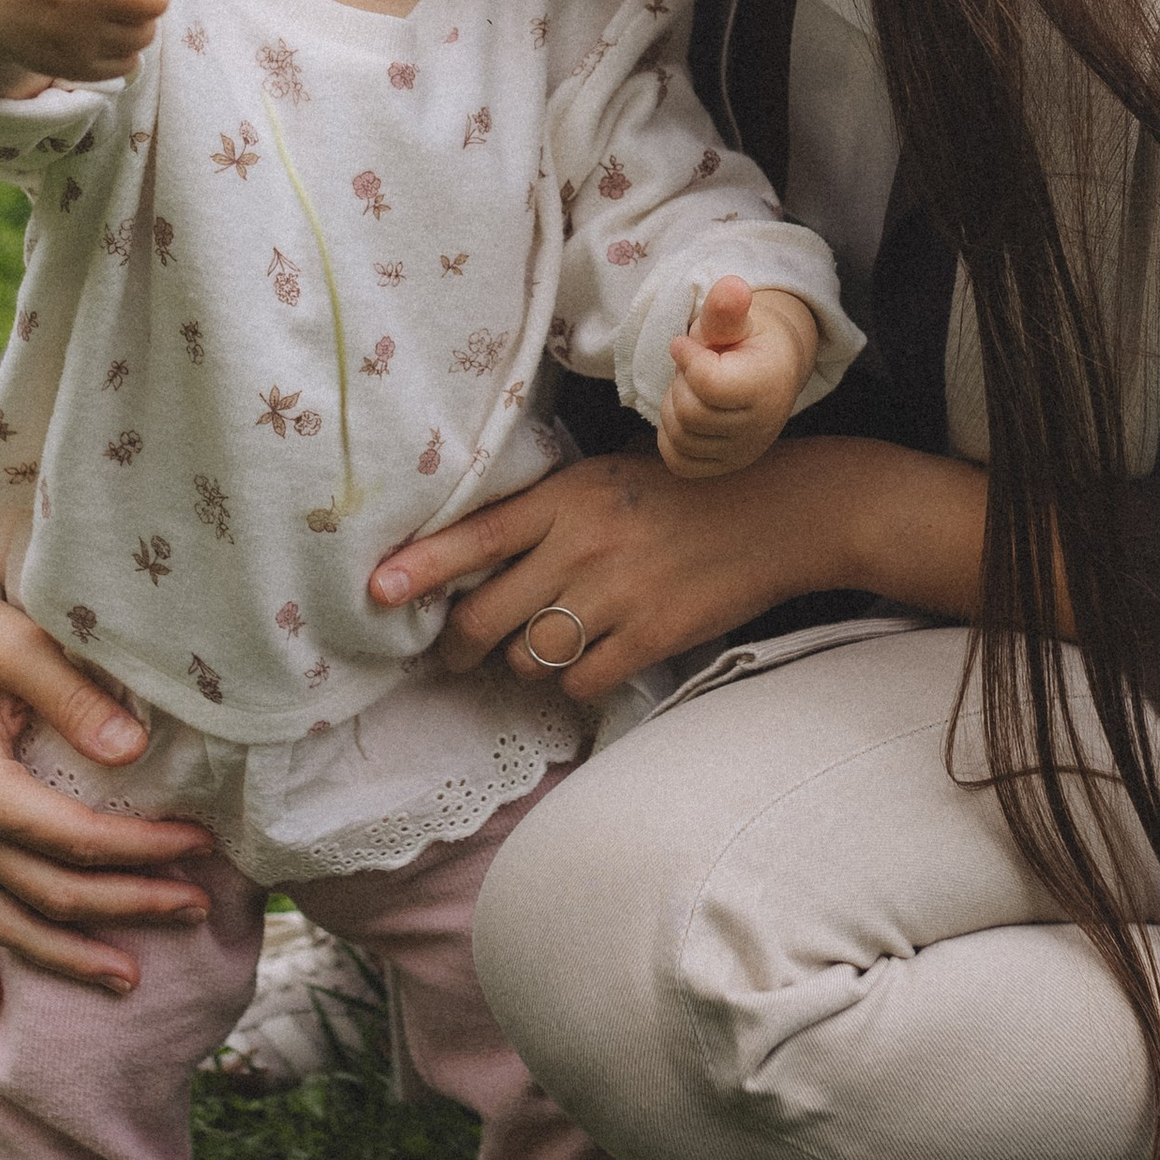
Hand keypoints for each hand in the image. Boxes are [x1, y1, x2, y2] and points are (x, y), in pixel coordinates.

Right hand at [0, 487, 214, 1002]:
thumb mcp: (22, 645)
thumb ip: (74, 698)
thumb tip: (132, 752)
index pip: (75, 839)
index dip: (141, 850)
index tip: (202, 845)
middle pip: (51, 890)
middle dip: (127, 906)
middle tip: (199, 910)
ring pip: (8, 918)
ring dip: (65, 955)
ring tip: (130, 981)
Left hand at [364, 433, 989, 709]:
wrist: (780, 509)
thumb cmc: (686, 488)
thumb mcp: (608, 477)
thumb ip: (548, 511)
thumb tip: (481, 556)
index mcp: (565, 497)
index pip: (473, 538)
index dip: (420, 571)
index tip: (379, 593)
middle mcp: (581, 546)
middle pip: (485, 618)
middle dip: (459, 644)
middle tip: (457, 650)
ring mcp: (616, 597)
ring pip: (529, 658)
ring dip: (523, 662)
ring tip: (543, 644)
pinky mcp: (650, 637)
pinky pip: (580, 682)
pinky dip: (575, 680)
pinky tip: (593, 659)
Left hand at [657, 277, 819, 478]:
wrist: (772, 371)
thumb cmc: (746, 340)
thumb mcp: (737, 319)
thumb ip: (726, 309)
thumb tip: (731, 287)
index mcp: (767, 384)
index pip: (707, 383)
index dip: (687, 357)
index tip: (687, 343)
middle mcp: (761, 426)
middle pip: (689, 413)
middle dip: (681, 384)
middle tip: (694, 368)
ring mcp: (743, 452)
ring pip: (680, 438)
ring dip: (674, 408)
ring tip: (693, 389)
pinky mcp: (725, 467)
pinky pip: (678, 461)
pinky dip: (672, 436)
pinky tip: (687, 413)